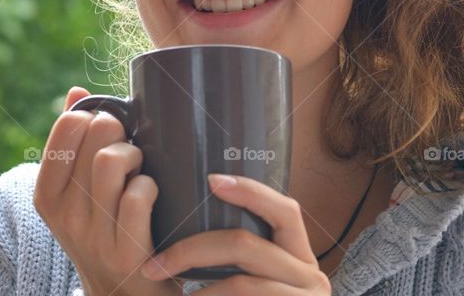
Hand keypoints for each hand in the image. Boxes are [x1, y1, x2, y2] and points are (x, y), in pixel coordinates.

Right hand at [33, 86, 180, 295]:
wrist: (123, 295)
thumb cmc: (106, 230)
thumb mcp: (78, 194)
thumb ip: (74, 144)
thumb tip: (77, 92)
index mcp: (48, 195)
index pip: (68, 125)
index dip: (95, 116)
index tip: (106, 131)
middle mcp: (64, 215)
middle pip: (96, 135)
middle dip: (121, 131)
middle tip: (130, 147)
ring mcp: (93, 235)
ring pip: (114, 161)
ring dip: (138, 155)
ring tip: (140, 168)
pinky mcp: (125, 252)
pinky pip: (138, 195)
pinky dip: (150, 186)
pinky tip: (151, 195)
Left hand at [139, 174, 330, 294]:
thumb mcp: (259, 284)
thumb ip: (242, 259)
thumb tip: (199, 211)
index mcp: (300, 257)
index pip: (285, 210)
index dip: (250, 191)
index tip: (211, 180)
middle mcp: (311, 277)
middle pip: (247, 244)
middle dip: (191, 249)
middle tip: (152, 267)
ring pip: (241, 284)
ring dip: (196, 292)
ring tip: (170, 295)